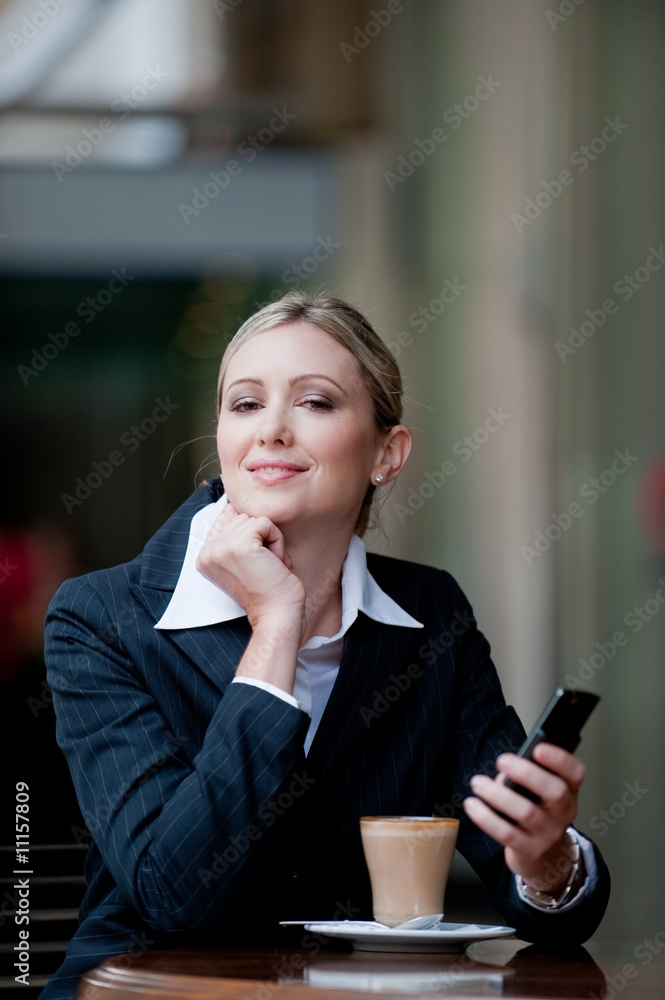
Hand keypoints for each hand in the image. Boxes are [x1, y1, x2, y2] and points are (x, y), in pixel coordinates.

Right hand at [196, 504, 305, 637]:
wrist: (276, 615)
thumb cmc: (267, 591)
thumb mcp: (243, 561)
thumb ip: (232, 534)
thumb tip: (229, 507)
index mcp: (204, 557)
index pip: (225, 521)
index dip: (248, 537)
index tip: (253, 565)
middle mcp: (208, 552)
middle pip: (240, 518)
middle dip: (260, 539)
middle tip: (263, 567)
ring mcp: (221, 548)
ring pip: (254, 519)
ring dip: (270, 541)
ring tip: (268, 566)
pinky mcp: (239, 545)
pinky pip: (265, 522)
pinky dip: (278, 540)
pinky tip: (274, 563)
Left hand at [463, 743, 585, 893]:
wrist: (545, 856)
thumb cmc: (538, 811)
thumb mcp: (541, 792)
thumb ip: (528, 777)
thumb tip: (505, 770)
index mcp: (568, 790)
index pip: (575, 772)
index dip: (559, 759)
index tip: (537, 748)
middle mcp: (564, 812)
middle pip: (555, 791)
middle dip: (526, 773)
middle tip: (502, 761)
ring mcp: (548, 833)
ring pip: (526, 812)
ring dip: (498, 794)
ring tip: (478, 783)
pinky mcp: (530, 850)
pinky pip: (507, 833)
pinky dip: (486, 817)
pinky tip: (472, 805)